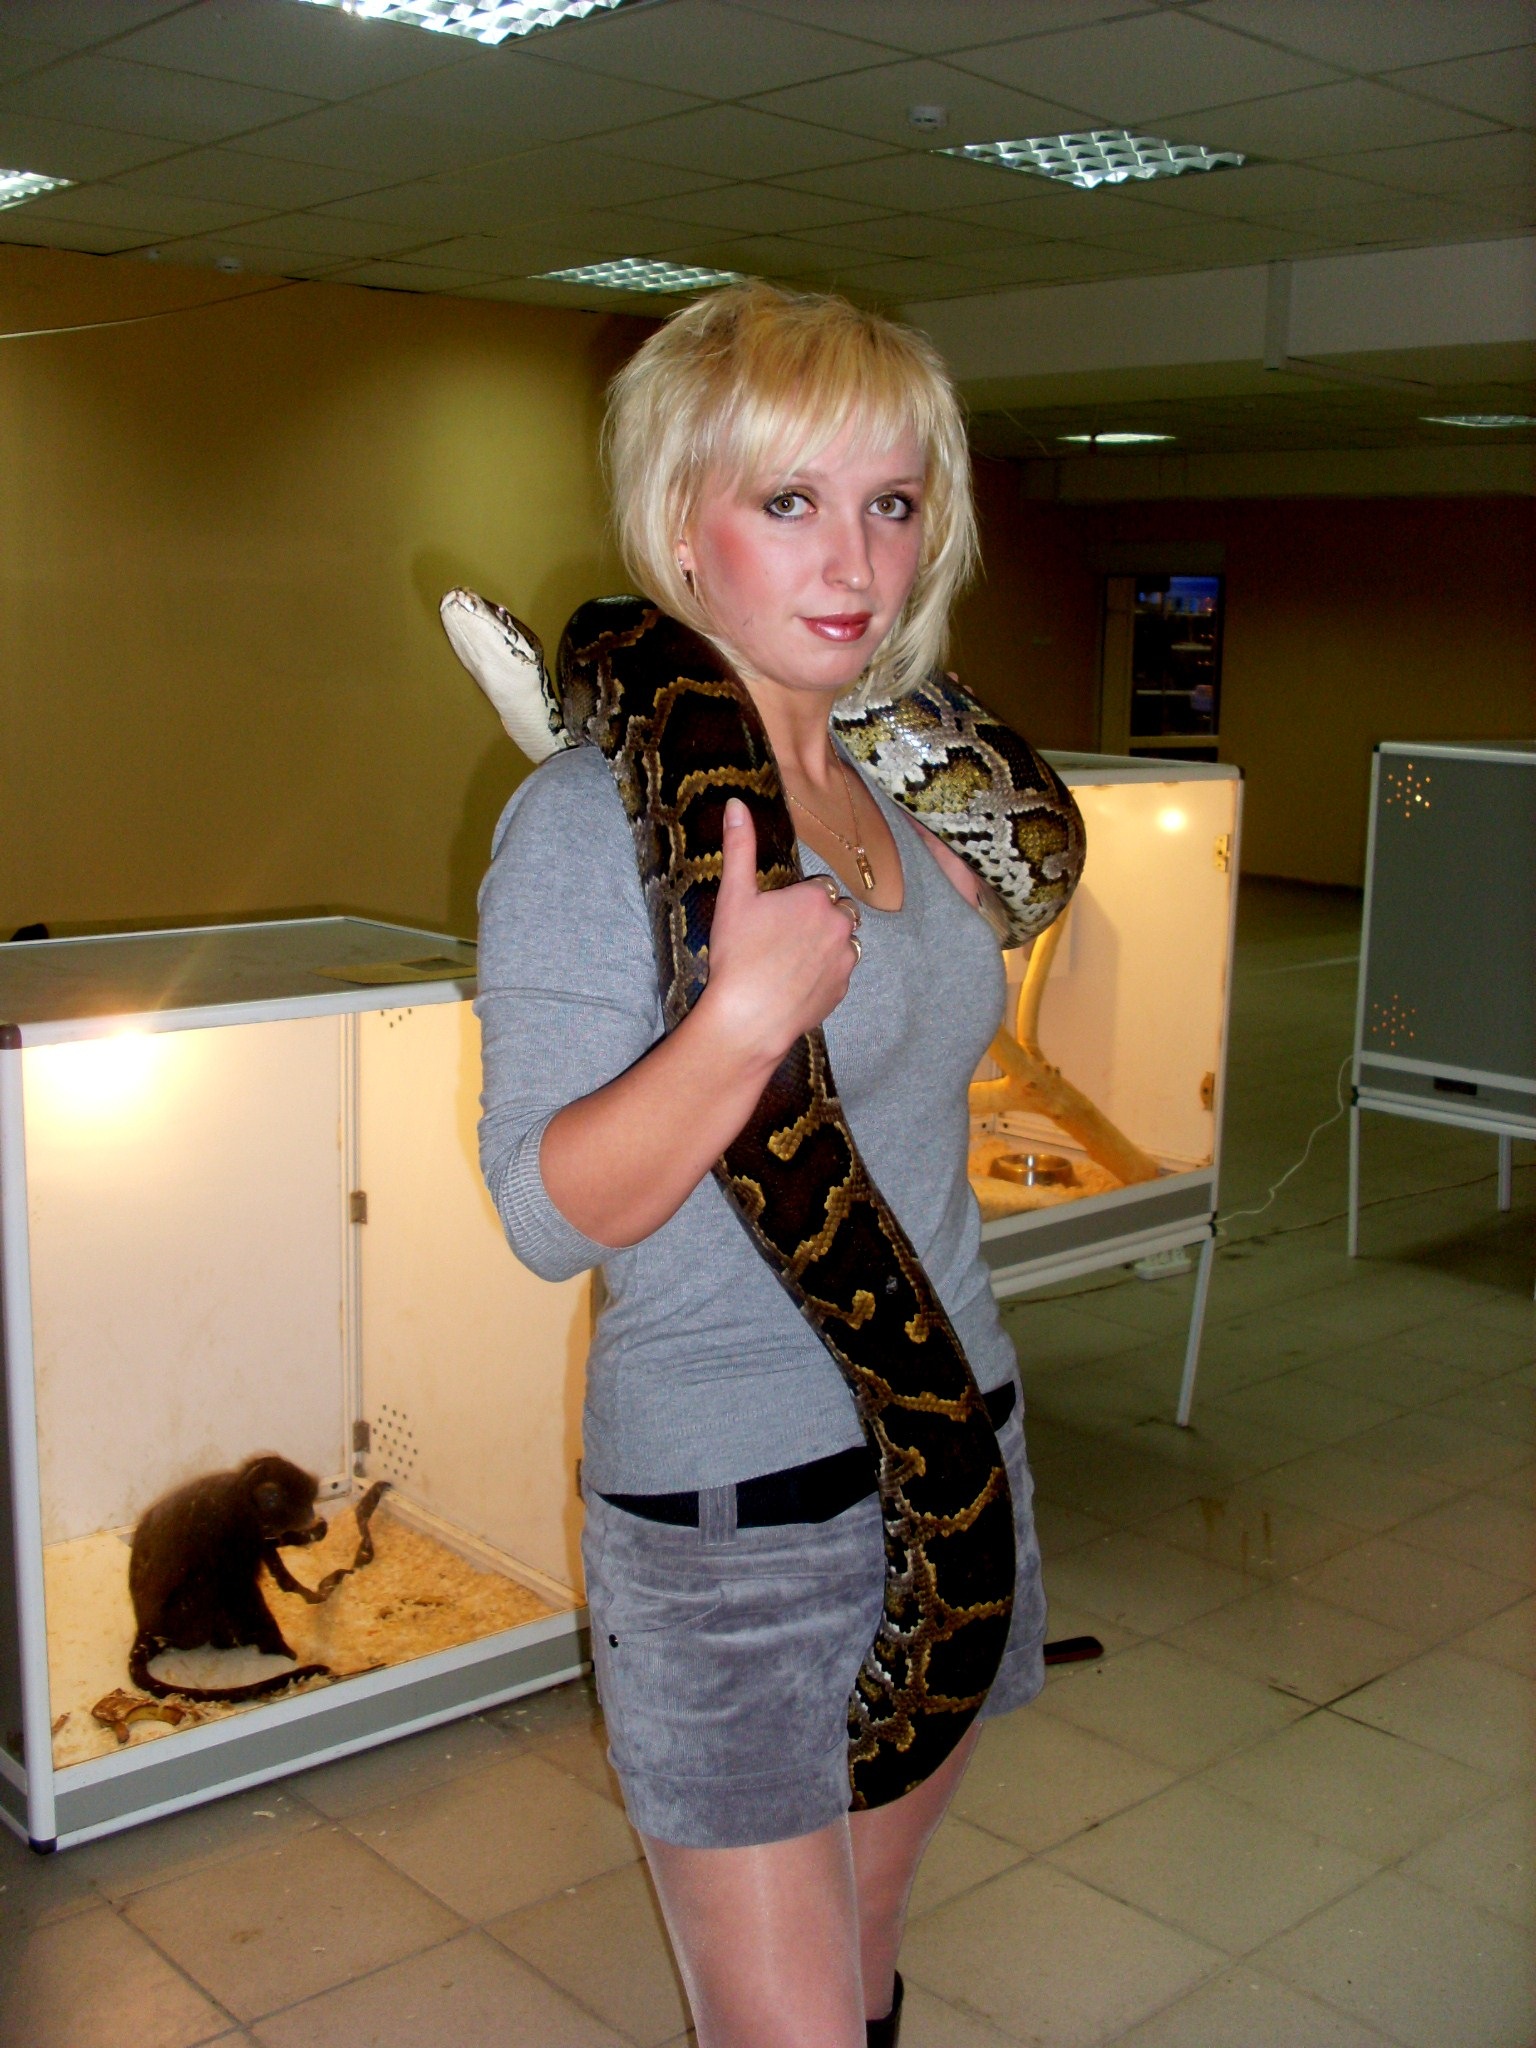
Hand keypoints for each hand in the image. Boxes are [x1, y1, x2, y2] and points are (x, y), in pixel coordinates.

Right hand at [698, 798, 861, 1065]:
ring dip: (825, 944)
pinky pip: (839, 972)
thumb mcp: (733, 896)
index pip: (819, 887)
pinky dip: (824, 973)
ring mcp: (846, 960)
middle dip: (816, 919)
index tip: (774, 916)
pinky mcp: (843, 990)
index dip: (796, 899)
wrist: (748, 1019)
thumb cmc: (738, 956)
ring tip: (789, 959)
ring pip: (842, 941)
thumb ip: (739, 846)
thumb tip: (736, 804)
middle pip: (836, 911)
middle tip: (779, 938)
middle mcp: (841, 925)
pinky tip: (795, 981)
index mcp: (817, 898)